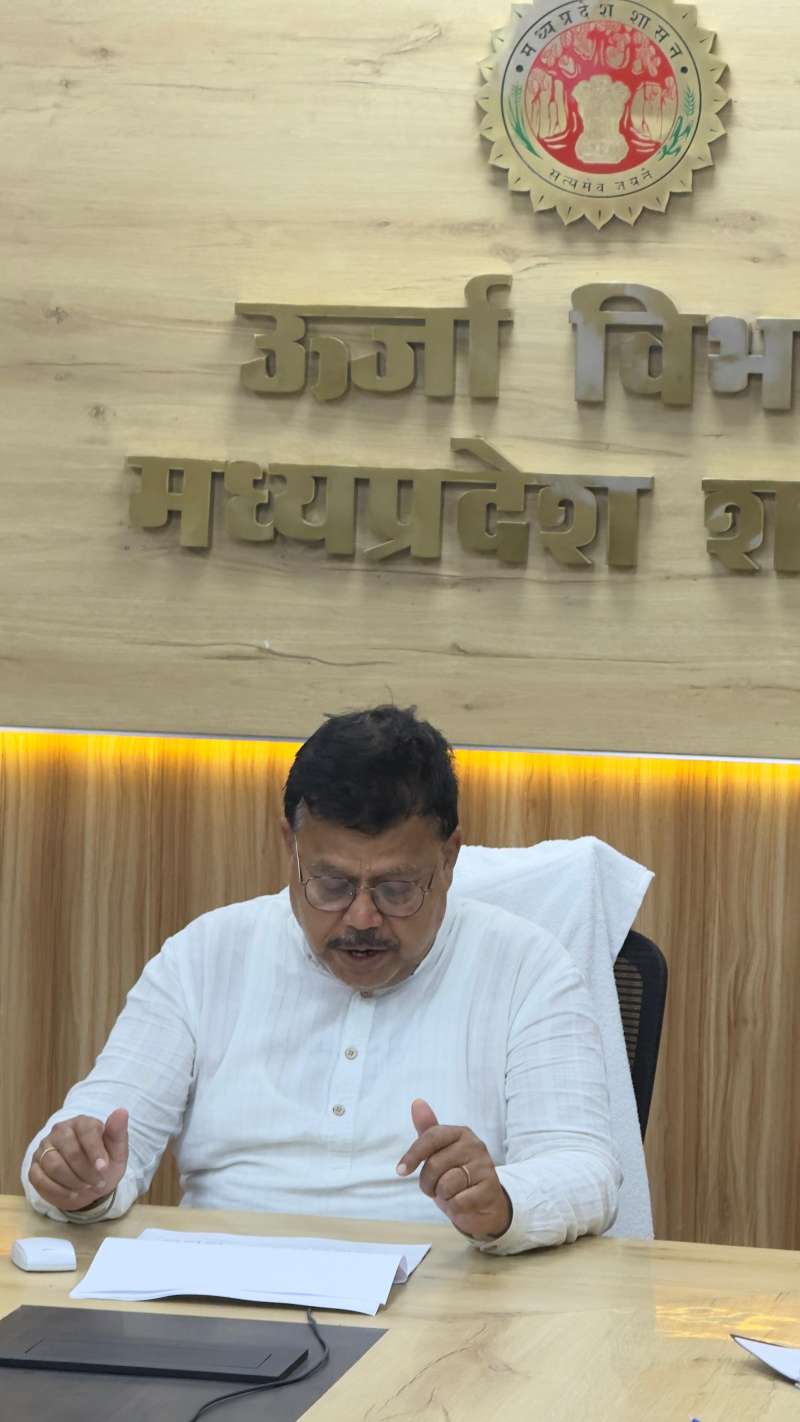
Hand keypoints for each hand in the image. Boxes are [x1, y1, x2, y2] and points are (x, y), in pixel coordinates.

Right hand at [28, 1109, 128, 1212]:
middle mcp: (60, 1131)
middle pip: (69, 1150)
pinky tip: (72, 1194)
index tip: (104, 1168)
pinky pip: (40, 1179)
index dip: (95, 1150)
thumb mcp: (117, 1151)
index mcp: (82, 1122)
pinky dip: (58, 1190)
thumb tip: (121, 1112)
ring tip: (86, 1187)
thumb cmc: (105, 1163)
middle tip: (98, 1182)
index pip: (86, 1130)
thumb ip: (117, 1132)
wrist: (90, 1184)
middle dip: (85, 1171)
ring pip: (53, 1165)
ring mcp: (44, 1148)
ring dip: (72, 1181)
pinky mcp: (34, 1167)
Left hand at [396, 1099, 511, 1240]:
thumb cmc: (457, 1174)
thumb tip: (417, 1102)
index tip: (400, 1171)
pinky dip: (454, 1206)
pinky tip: (463, 1202)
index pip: (431, 1137)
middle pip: (434, 1164)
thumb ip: (428, 1130)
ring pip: (445, 1185)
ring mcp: (485, 1167)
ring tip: (451, 1194)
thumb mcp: (441, 1153)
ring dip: (442, 1196)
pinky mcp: (490, 1189)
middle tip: (434, 1187)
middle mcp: (475, 1145)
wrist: (485, 1203)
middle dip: (427, 1183)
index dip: (412, 1155)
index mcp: (461, 1133)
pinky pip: (458, 1202)